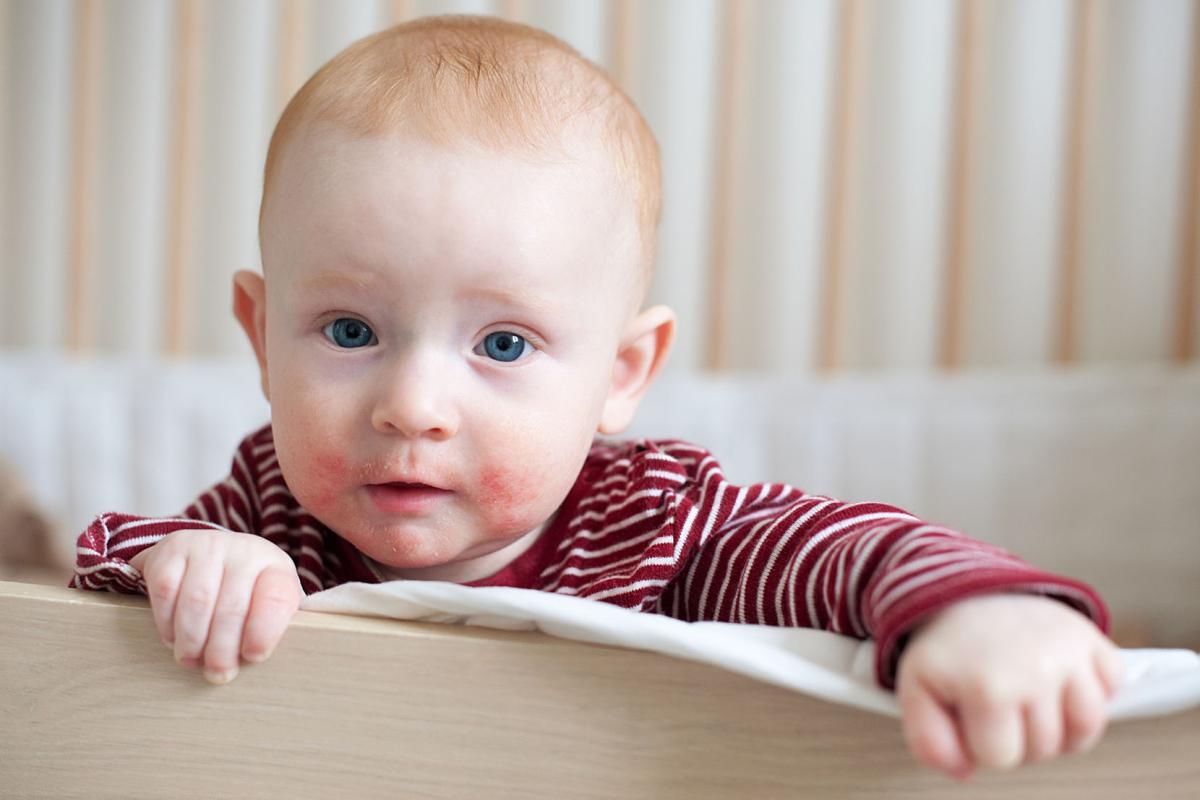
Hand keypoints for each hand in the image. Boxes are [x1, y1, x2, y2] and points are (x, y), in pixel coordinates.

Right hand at [129, 529, 301, 683]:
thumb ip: (269, 632)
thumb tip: (262, 669)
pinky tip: (172, 637)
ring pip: (197, 602)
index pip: (276, 599)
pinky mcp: (174, 548)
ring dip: (191, 640)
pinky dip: (166, 622)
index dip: (265, 632)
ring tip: (191, 659)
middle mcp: (245, 550)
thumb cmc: (244, 593)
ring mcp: (208, 545)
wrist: (209, 555)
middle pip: (232, 608)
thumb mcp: (266, 607)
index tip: (254, 657)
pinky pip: (166, 591)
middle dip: (222, 649)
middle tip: (217, 673)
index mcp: (276, 567)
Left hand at [895, 593, 1123, 780]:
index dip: (984, 744)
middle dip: (1021, 737)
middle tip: (1000, 701)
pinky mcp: (1092, 638)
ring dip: (1061, 724)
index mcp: (987, 687)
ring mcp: (1069, 653)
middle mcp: (1036, 670)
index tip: (973, 713)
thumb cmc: (949, 651)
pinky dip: (1092, 691)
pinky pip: (1113, 688)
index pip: (1003, 758)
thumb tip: (964, 773)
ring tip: (1031, 698)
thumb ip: (930, 742)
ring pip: (1087, 730)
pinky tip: (1058, 677)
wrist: (969, 594)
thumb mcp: (918, 691)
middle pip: (1045, 750)